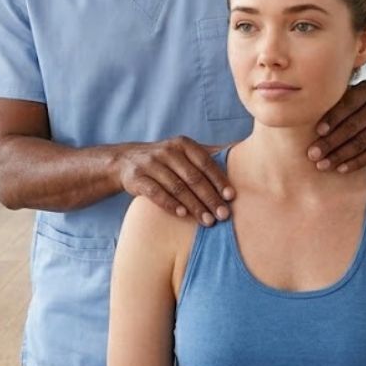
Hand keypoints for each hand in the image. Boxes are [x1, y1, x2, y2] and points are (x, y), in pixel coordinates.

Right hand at [114, 136, 232, 224]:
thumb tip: (240, 151)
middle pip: (192, 177)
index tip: (231, 197)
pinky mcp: (136, 178)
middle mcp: (166, 151)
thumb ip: (207, 154)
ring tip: (207, 221)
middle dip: (210, 197)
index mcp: (182, 144)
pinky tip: (183, 215)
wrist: (125, 161)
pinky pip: (155, 193)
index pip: (205, 162)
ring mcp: (150, 164)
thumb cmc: (164, 160)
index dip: (218, 179)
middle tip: (223, 215)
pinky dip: (170, 204)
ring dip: (194, 205)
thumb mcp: (183, 151)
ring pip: (176, 187)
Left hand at [308, 80, 365, 173]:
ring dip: (339, 156)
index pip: (348, 105)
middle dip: (330, 142)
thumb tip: (308, 111)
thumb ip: (344, 98)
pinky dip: (355, 162)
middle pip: (352, 127)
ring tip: (321, 165)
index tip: (317, 131)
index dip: (332, 118)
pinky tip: (340, 168)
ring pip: (361, 143)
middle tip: (311, 154)